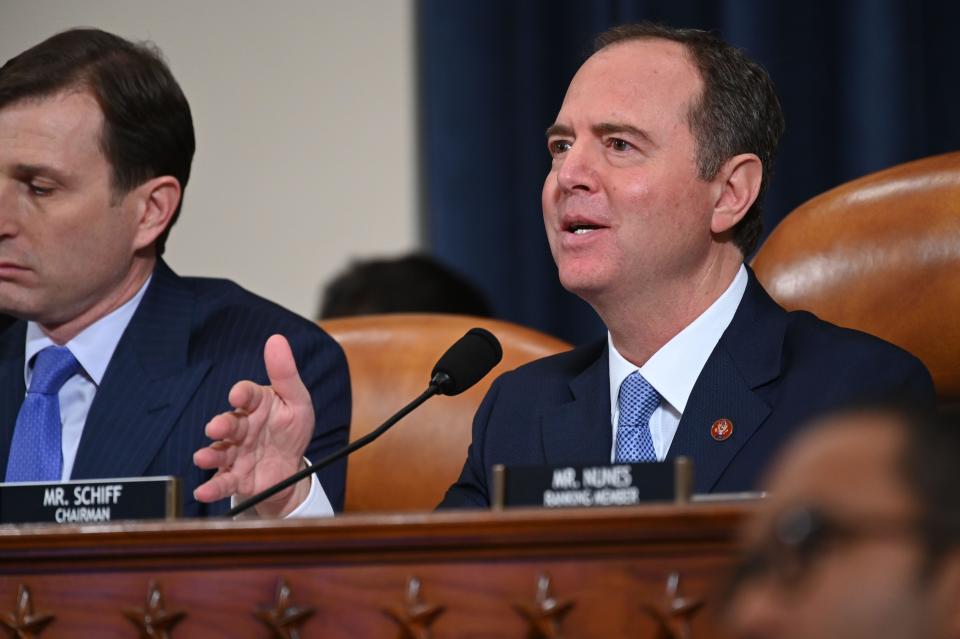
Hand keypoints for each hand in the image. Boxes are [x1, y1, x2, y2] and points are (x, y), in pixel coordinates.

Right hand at [193, 334, 315, 516]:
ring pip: (220, 452)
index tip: (239, 394)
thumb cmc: (290, 429)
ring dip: (210, 455)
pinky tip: (203, 491)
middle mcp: (242, 427)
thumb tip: (277, 339)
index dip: (243, 394)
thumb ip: (286, 373)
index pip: (248, 395)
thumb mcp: (297, 401)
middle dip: (222, 425)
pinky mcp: (236, 476)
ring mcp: (236, 452)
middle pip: (230, 424)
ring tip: (202, 458)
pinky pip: (223, 481)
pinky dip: (212, 487)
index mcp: (257, 405)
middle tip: (216, 427)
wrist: (291, 467)